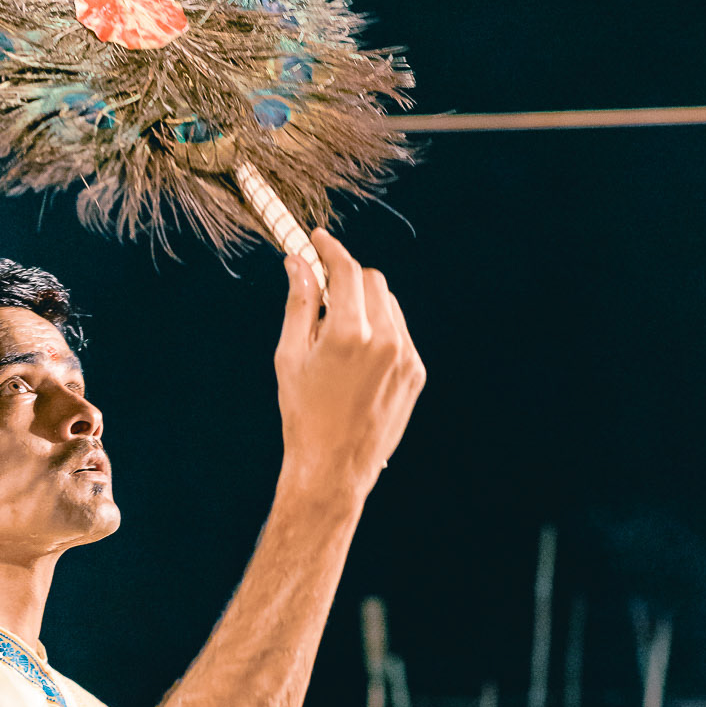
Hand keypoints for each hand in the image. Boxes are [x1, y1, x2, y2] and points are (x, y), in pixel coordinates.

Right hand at [275, 232, 424, 504]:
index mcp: (348, 334)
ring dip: (364, 304)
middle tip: (321, 293)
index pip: (346, 270)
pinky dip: (380, 330)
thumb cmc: (303, 413)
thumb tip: (297, 263)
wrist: (333, 467)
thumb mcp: (289, 356)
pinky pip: (400, 332)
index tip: (318, 239)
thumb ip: (298, 304)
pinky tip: (357, 358)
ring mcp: (405, 357)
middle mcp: (385, 340)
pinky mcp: (415, 372)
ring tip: (338, 335)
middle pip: (371, 280)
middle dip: (347, 278)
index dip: (330, 249)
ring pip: (388, 304)